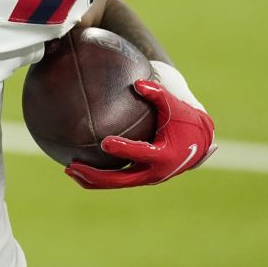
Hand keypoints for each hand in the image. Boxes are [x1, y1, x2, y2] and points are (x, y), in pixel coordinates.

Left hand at [65, 79, 216, 188]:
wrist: (198, 144)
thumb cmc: (184, 120)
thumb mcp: (175, 106)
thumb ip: (158, 94)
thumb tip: (137, 83)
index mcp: (165, 155)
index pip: (141, 153)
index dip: (124, 149)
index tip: (105, 142)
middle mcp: (155, 172)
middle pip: (122, 179)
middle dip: (96, 175)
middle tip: (73, 166)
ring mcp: (147, 178)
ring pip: (117, 183)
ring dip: (93, 180)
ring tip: (69, 170)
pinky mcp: (141, 177)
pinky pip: (118, 180)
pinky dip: (99, 177)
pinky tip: (79, 168)